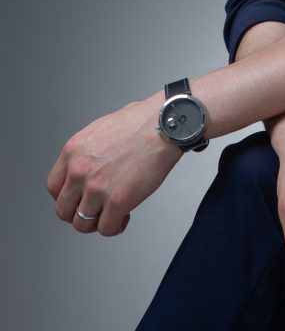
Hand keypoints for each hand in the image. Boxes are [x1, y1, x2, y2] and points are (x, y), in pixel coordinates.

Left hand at [47, 97, 181, 235]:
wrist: (164, 125)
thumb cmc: (140, 122)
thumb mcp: (100, 129)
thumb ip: (87, 151)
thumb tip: (89, 165)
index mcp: (73, 151)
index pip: (54, 187)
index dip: (67, 197)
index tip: (78, 199)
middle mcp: (79, 170)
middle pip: (63, 210)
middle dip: (79, 213)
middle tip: (95, 210)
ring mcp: (97, 187)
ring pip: (82, 224)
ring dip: (97, 222)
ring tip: (112, 214)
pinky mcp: (118, 201)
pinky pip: (107, 228)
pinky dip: (115, 227)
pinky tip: (125, 216)